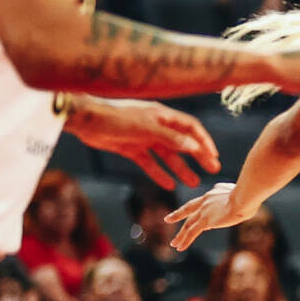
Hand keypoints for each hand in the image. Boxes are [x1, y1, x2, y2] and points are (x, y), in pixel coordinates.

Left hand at [65, 98, 219, 188]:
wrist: (86, 120)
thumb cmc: (117, 118)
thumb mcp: (147, 128)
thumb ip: (170, 138)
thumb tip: (193, 147)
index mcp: (163, 116)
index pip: (191, 128)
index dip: (203, 141)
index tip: (213, 156)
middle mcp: (156, 126)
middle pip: (182, 143)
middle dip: (197, 157)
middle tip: (211, 170)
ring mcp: (144, 138)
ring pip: (167, 156)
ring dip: (180, 168)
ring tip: (192, 183)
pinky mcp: (131, 148)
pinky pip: (149, 163)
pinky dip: (158, 173)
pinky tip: (168, 184)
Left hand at [166, 182, 253, 250]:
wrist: (245, 197)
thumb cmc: (248, 195)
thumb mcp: (239, 192)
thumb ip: (230, 192)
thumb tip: (226, 191)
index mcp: (213, 192)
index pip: (202, 201)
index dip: (194, 206)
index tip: (188, 209)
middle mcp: (206, 200)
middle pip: (189, 211)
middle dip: (178, 216)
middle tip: (168, 219)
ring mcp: (204, 211)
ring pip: (188, 225)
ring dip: (181, 235)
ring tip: (174, 243)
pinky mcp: (206, 221)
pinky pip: (192, 232)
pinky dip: (185, 240)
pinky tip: (180, 248)